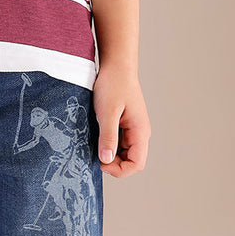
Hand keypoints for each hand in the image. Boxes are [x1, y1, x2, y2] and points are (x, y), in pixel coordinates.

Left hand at [91, 62, 149, 177]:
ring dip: (110, 154)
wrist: (116, 65)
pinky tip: (96, 136)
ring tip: (94, 143)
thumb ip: (108, 136)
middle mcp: (140, 133)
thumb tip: (106, 160)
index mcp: (140, 132)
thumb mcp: (107, 112)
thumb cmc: (113, 84)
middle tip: (94, 153)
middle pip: (131, 161)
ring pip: (124, 153)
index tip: (101, 162)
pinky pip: (118, 142)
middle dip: (114, 164)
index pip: (137, 164)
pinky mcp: (124, 124)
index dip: (120, 170)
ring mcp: (133, 128)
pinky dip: (108, 144)